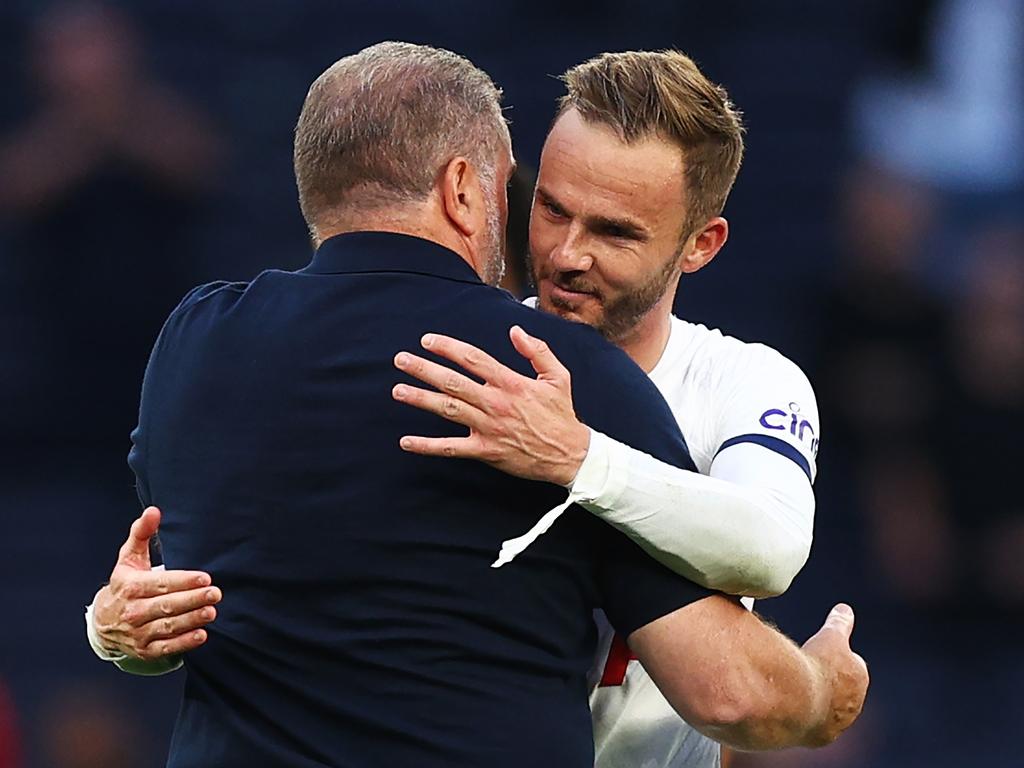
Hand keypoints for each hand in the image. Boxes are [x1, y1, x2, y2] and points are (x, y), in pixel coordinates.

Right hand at [93, 507, 221, 660]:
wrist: (103, 622)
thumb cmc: (125, 583)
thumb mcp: (129, 557)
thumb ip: (142, 533)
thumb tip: (153, 510)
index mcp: (130, 586)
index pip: (160, 584)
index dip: (183, 581)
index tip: (205, 578)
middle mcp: (133, 611)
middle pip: (166, 606)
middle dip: (192, 600)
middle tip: (215, 593)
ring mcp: (138, 633)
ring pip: (168, 627)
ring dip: (191, 620)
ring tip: (212, 612)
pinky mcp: (145, 650)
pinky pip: (166, 648)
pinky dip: (184, 643)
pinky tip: (201, 635)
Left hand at [392, 326, 590, 485]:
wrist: (570, 454)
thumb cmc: (561, 415)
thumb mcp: (558, 376)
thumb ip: (537, 350)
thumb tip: (516, 330)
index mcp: (510, 382)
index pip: (472, 358)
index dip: (448, 347)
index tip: (427, 340)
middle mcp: (495, 402)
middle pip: (453, 381)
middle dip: (424, 369)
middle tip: (401, 360)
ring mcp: (488, 427)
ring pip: (448, 409)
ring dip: (420, 399)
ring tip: (398, 390)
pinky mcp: (485, 451)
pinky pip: (451, 448)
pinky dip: (427, 446)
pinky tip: (406, 441)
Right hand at [801, 604, 869, 745]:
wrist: (797, 700)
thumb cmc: (816, 666)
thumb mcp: (829, 637)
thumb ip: (839, 624)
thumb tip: (845, 609)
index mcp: (859, 677)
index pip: (852, 666)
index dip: (835, 659)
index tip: (821, 656)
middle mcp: (852, 705)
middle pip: (840, 690)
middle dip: (826, 682)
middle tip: (805, 671)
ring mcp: (836, 724)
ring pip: (826, 710)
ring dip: (813, 700)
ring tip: (792, 689)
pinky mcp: (818, 737)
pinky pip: (811, 725)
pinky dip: (801, 716)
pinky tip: (786, 706)